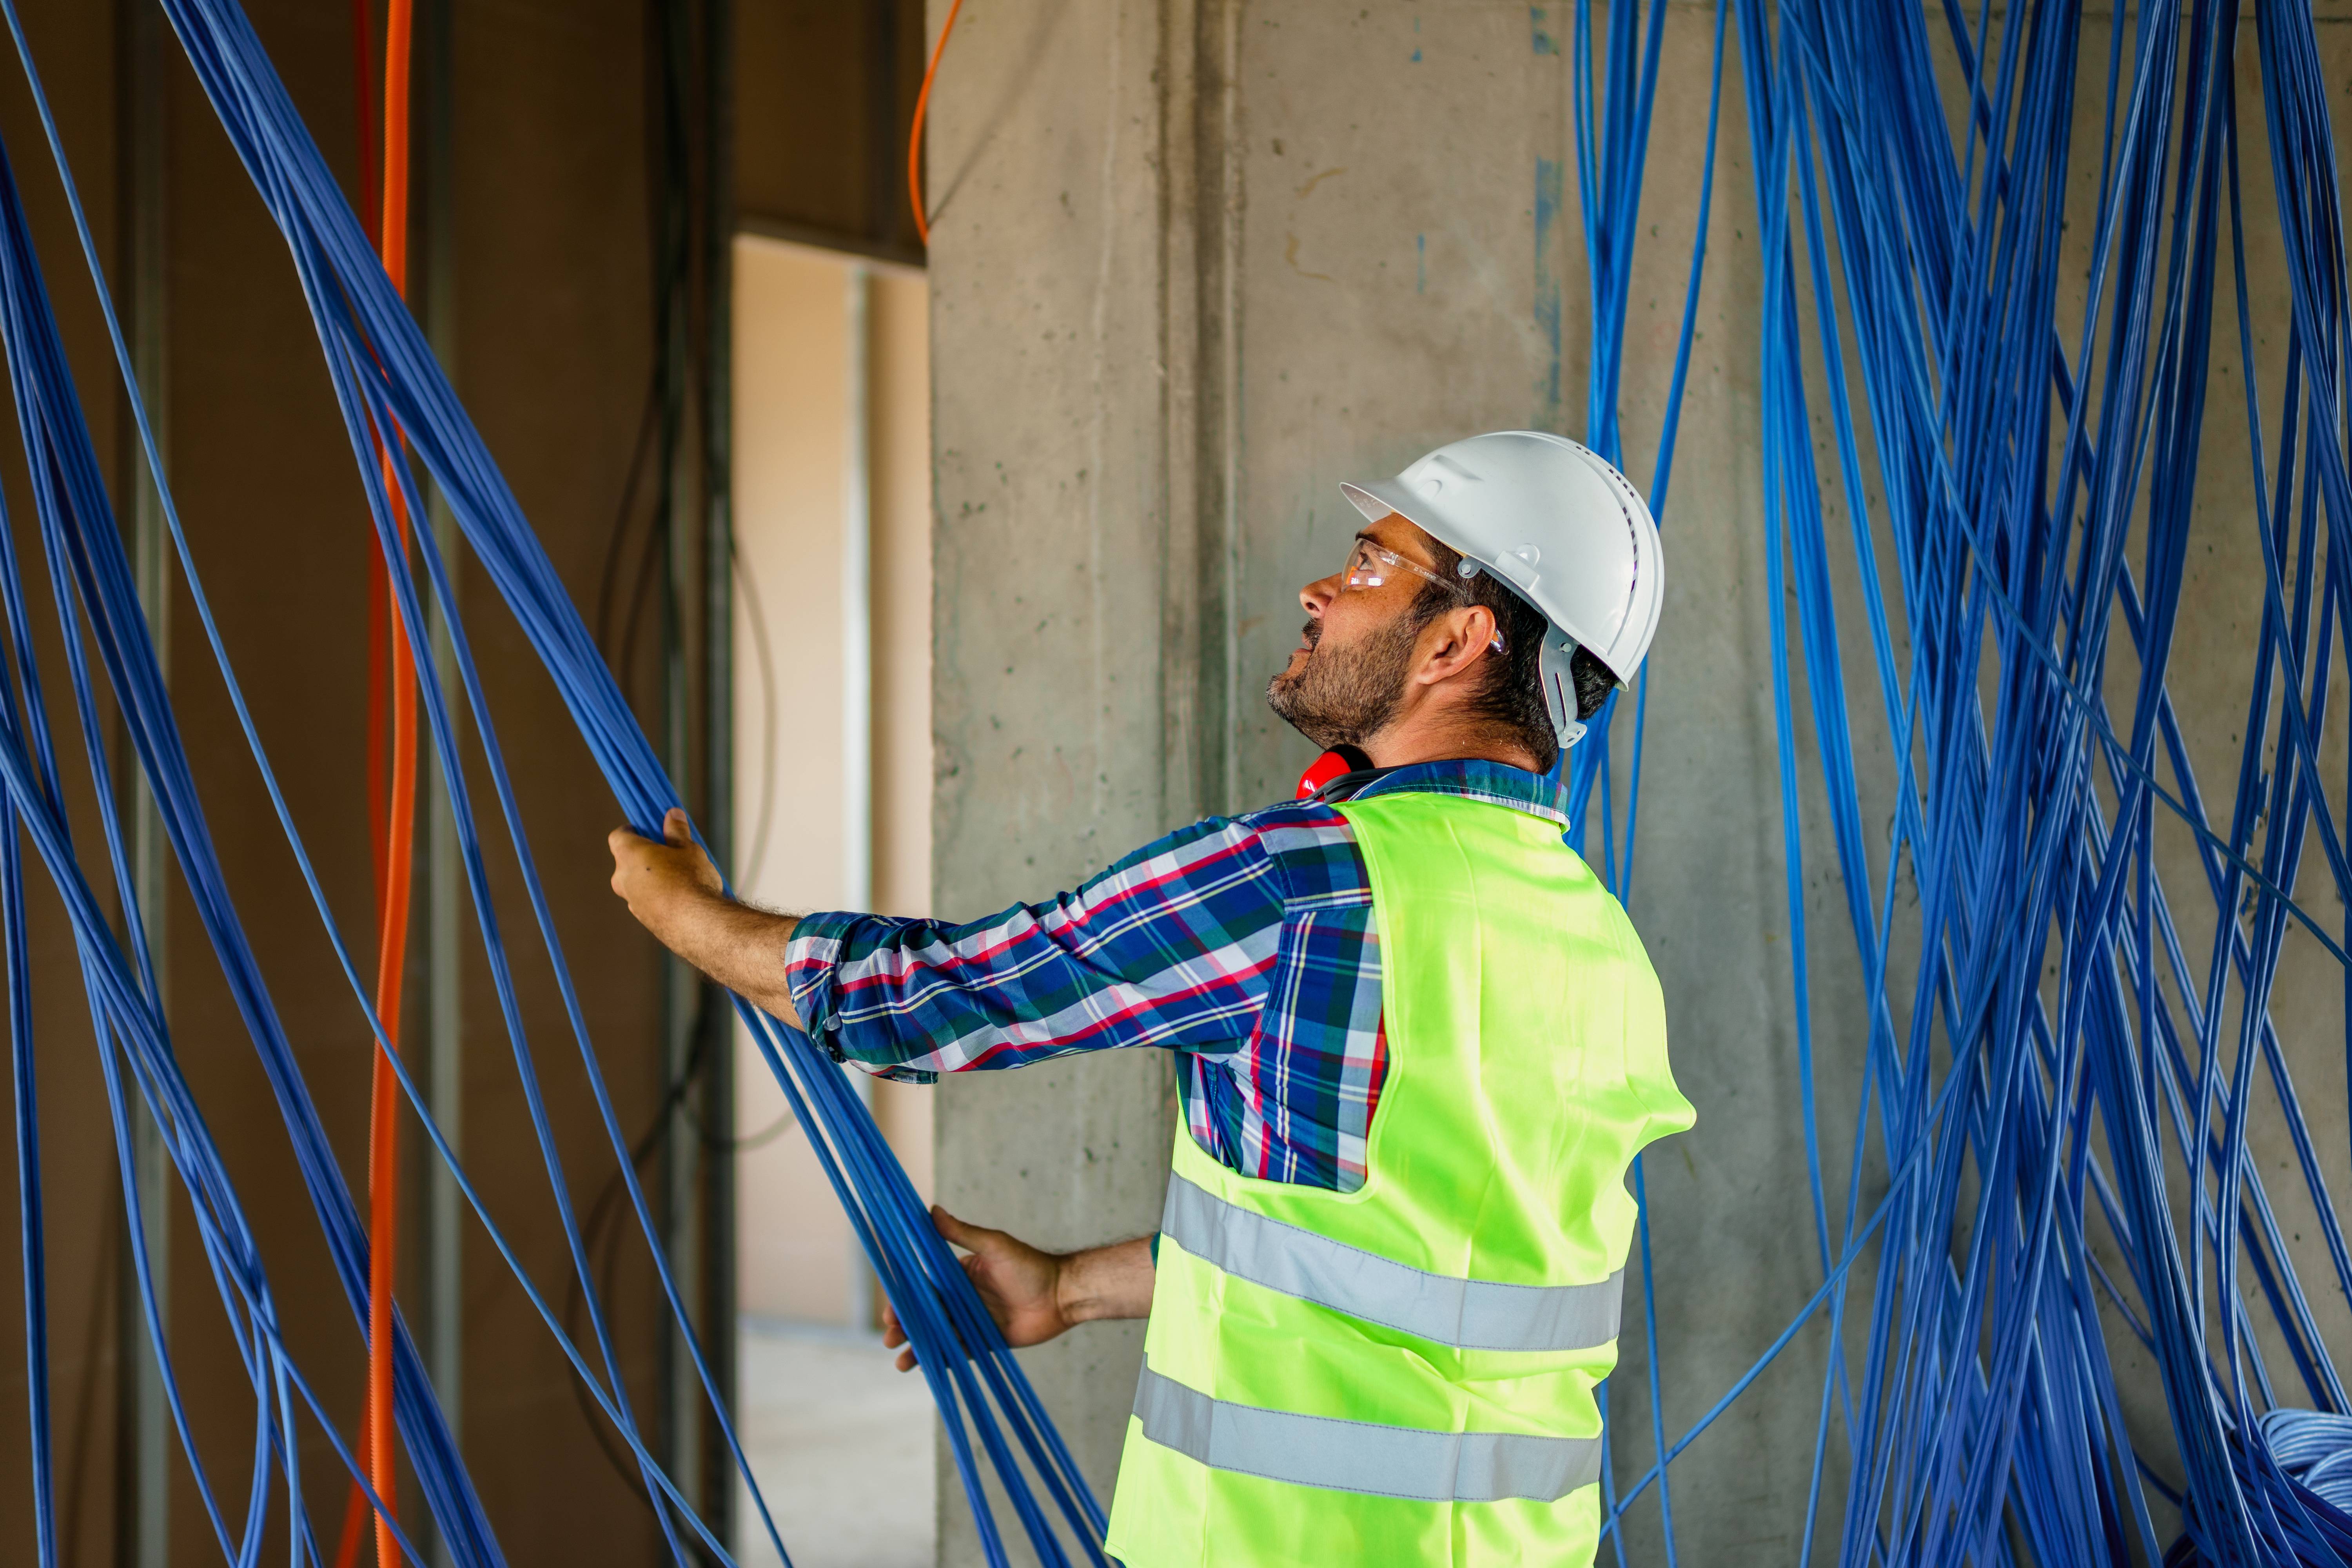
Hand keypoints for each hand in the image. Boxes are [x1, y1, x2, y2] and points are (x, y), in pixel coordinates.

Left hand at [608, 808, 721, 939]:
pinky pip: (647, 900)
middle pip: (626, 860)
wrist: (697, 923)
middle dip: (644, 855)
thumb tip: (672, 815)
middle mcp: (622, 878)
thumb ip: (676, 831)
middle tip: (669, 852)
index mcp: (629, 855)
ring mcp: (631, 901)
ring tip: (680, 876)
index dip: (631, 831)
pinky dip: (658, 895)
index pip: (618, 836)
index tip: (646, 830)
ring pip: (636, 882)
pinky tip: (681, 896)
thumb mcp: (688, 848)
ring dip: (651, 877)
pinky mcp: (643, 919)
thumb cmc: (691, 880)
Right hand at [881, 1206, 1069, 1372]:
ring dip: (918, 1347)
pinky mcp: (985, 1341)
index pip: (924, 1287)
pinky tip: (924, 1367)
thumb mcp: (994, 1246)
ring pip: (938, 1335)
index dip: (905, 1300)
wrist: (1063, 1295)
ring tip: (901, 1363)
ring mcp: (972, 1321)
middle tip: (890, 1339)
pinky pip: (958, 1352)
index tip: (890, 1311)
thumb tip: (931, 1210)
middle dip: (906, 1327)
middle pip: (926, 1314)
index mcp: (960, 1275)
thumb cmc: (1030, 1266)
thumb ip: (962, 1233)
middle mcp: (962, 1298)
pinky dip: (940, 1359)